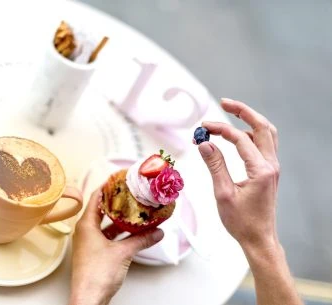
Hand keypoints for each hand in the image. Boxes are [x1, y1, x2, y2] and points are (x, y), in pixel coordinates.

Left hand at [69, 189, 163, 304]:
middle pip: (101, 211)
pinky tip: (132, 234)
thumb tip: (157, 232)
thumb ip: (142, 240)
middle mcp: (85, 232)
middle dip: (116, 204)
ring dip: (119, 221)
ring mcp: (88, 244)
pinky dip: (118, 234)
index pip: (95, 198)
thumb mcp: (123, 252)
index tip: (117, 179)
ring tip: (135, 213)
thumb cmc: (97, 274)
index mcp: (86, 225)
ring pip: (105, 226)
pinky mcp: (94, 254)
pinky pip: (106, 238)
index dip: (107, 187)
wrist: (89, 298)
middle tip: (130, 195)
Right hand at [198, 98, 279, 251]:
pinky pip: (264, 144)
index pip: (240, 139)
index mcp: (261, 170)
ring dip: (250, 120)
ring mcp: (272, 167)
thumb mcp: (223, 193)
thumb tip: (205, 143)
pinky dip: (251, 133)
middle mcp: (271, 165)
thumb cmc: (241, 221)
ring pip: (266, 133)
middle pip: (262, 127)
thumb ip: (215, 165)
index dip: (220, 129)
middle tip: (224, 102)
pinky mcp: (268, 172)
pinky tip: (237, 135)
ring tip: (231, 112)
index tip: (202, 128)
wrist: (258, 238)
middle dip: (243, 111)